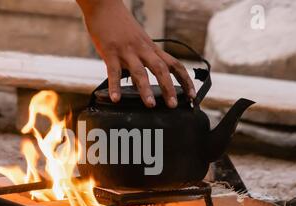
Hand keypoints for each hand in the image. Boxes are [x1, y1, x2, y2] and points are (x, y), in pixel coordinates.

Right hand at [77, 0, 195, 107]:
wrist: (104, 5)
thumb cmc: (119, 24)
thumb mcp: (137, 41)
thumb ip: (141, 59)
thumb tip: (139, 82)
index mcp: (151, 48)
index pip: (175, 65)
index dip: (185, 80)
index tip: (192, 95)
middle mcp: (142, 50)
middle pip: (161, 70)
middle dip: (169, 88)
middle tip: (173, 105)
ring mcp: (126, 51)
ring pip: (140, 72)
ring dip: (146, 90)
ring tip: (151, 105)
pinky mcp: (110, 52)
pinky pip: (114, 72)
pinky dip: (115, 86)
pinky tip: (115, 99)